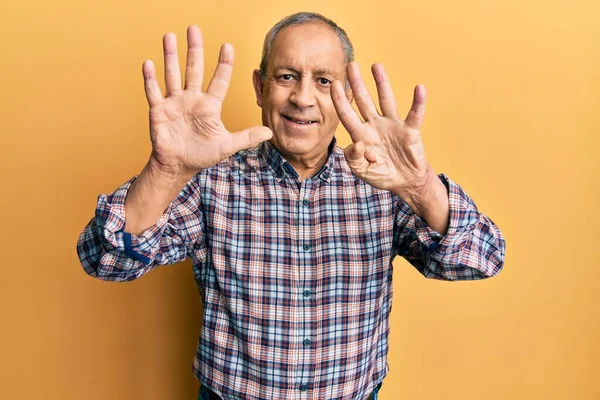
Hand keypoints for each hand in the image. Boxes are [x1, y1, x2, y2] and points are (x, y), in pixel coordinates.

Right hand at [143, 25, 271, 178]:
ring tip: (169, 36)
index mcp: (209, 105)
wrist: (178, 166)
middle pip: (194, 69)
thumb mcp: (226, 146)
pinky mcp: (158, 111)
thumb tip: (269, 133)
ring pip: (172, 75)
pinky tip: (149, 64)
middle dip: (194, 49)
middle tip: (194, 29)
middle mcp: (192, 99)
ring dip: (170, 56)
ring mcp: (174, 103)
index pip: (219, 81)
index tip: (227, 46)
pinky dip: (150, 79)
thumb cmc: (202, 155)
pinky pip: (153, 92)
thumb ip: (246, 138)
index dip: (223, 64)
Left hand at [331, 62, 435, 207]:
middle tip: (351, 65)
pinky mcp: (410, 130)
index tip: (334, 84)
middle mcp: (375, 125)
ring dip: (382, 83)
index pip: (347, 114)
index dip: (340, 100)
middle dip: (357, 83)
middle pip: (364, 101)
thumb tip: (356, 144)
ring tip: (376, 66)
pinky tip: (419, 89)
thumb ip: (354, 159)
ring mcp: (392, 125)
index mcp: (361, 135)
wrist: (405, 182)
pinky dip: (418, 102)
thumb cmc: (381, 174)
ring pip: (386, 100)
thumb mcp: (362, 171)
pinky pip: (414, 114)